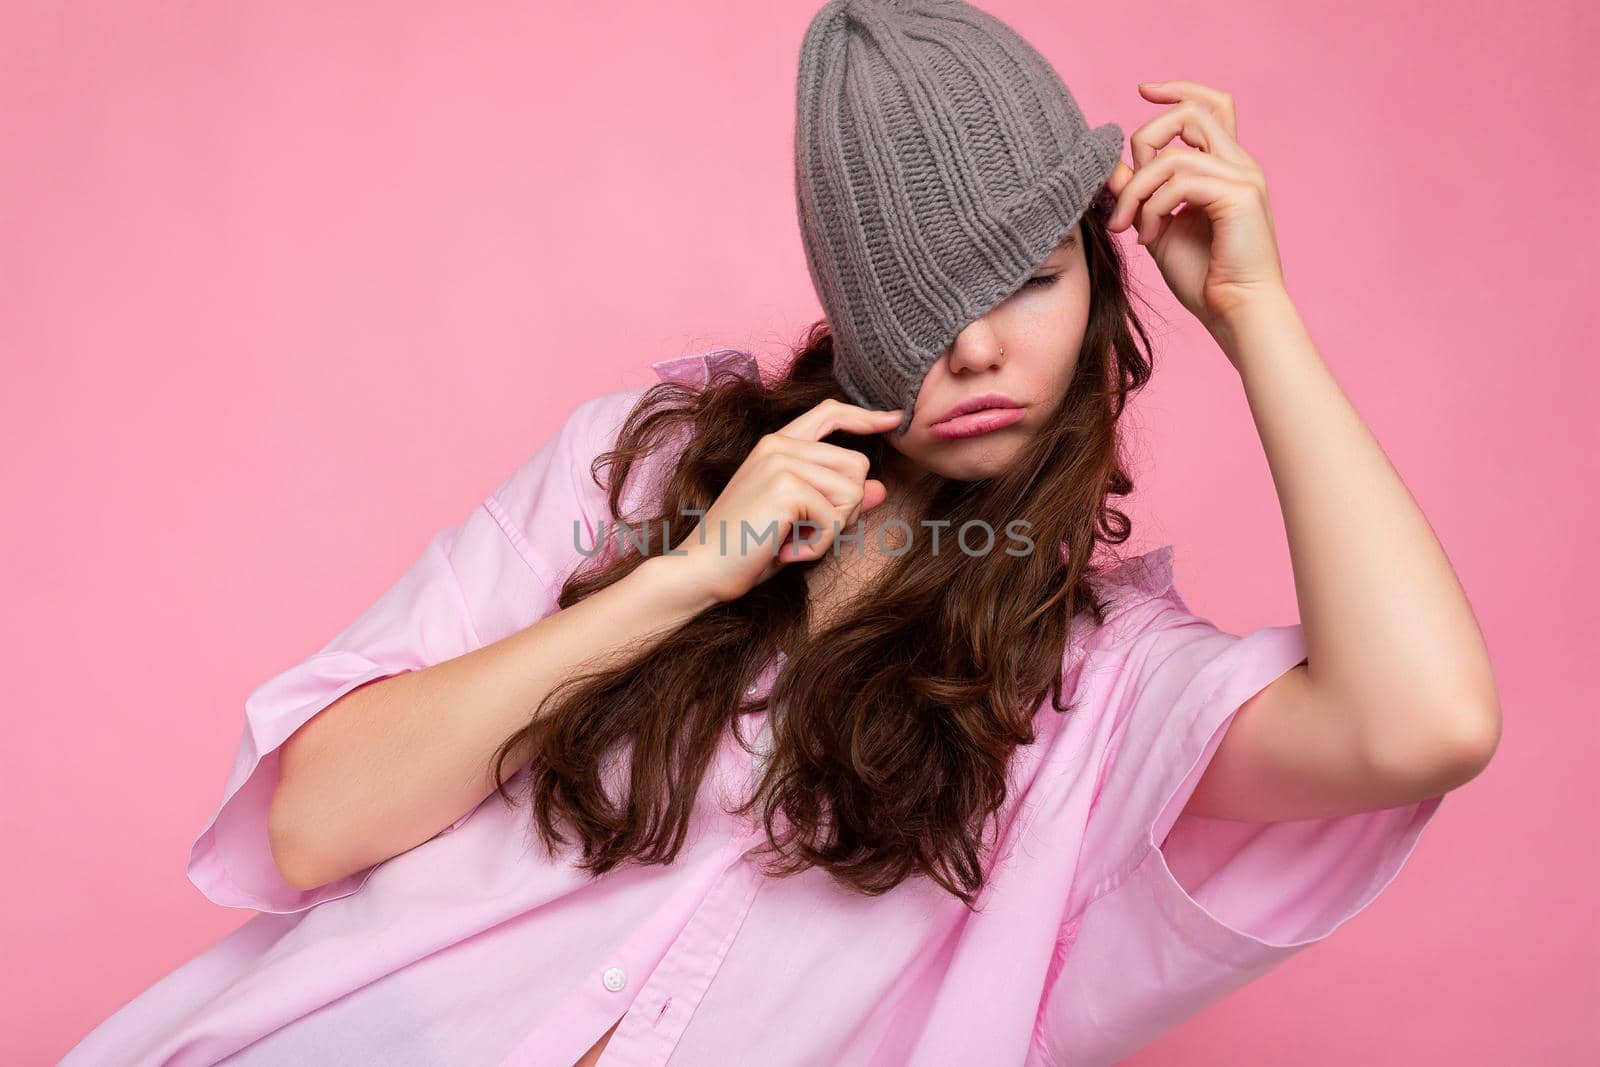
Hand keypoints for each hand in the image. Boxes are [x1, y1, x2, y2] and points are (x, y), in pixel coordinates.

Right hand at [675, 399, 903, 603]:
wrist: (701, 570)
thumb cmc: (746, 549)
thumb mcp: (800, 522)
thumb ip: (838, 501)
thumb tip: (882, 488)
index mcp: (777, 444)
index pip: (829, 414)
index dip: (864, 416)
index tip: (892, 418)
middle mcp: (779, 445)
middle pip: (857, 466)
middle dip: (847, 508)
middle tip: (808, 532)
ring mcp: (781, 462)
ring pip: (853, 492)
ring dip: (832, 530)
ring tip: (794, 542)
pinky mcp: (786, 487)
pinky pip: (835, 519)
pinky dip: (819, 546)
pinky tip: (787, 552)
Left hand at [1105, 80, 1286, 331]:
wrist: (1235, 312)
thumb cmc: (1204, 278)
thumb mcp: (1159, 228)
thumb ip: (1140, 195)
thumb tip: (1110, 168)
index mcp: (1225, 167)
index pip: (1208, 106)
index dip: (1175, 91)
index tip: (1142, 90)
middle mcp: (1239, 164)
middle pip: (1191, 113)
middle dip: (1144, 139)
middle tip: (1123, 192)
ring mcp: (1243, 177)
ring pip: (1173, 154)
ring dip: (1137, 191)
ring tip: (1128, 228)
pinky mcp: (1238, 195)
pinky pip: (1179, 181)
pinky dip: (1152, 207)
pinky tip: (1149, 238)